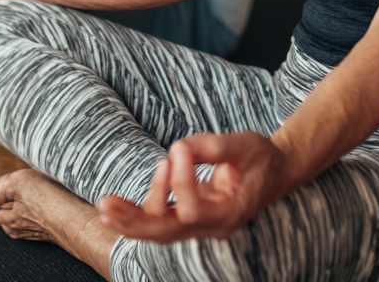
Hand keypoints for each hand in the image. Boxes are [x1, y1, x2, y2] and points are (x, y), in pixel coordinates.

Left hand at [97, 132, 293, 243]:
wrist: (273, 171)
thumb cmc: (261, 158)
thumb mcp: (245, 145)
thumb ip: (213, 146)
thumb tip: (178, 147)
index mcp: (229, 214)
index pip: (193, 211)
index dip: (180, 182)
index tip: (178, 148)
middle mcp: (212, 227)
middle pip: (166, 232)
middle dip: (134, 220)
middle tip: (105, 205)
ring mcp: (199, 224)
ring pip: (158, 231)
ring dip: (130, 218)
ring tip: (106, 202)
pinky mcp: (189, 215)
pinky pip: (159, 220)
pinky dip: (138, 213)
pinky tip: (117, 206)